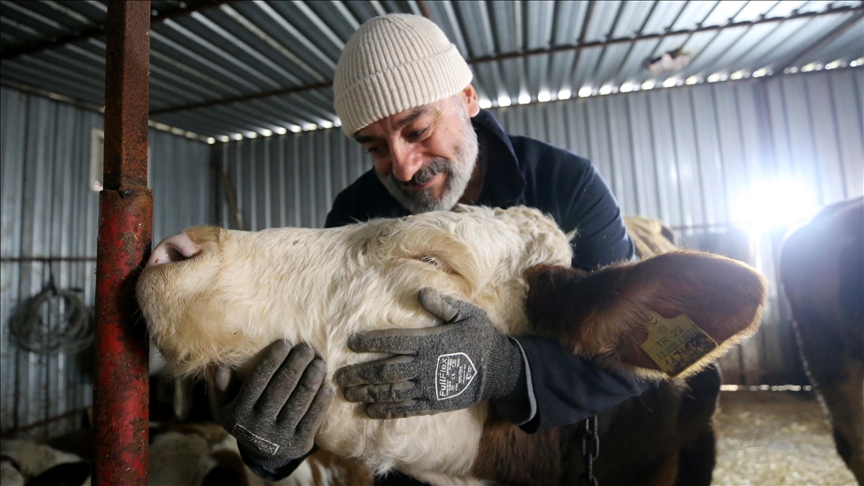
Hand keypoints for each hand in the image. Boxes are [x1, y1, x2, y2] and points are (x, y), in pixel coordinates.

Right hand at [212, 341, 334, 469]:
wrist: (264, 453)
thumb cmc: (246, 417)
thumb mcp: (226, 406)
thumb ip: (223, 387)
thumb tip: (219, 368)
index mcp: (238, 414)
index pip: (257, 382)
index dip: (272, 361)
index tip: (285, 343)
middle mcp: (258, 426)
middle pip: (281, 390)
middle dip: (295, 366)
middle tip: (306, 348)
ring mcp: (280, 437)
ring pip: (299, 403)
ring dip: (311, 380)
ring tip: (319, 362)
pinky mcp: (299, 443)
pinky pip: (313, 419)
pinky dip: (321, 401)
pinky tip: (327, 385)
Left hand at [335, 288, 523, 418]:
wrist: (501, 369)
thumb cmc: (481, 336)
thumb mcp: (468, 314)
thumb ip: (443, 305)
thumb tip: (421, 292)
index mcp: (430, 342)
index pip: (394, 341)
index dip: (371, 341)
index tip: (350, 342)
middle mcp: (425, 366)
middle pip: (385, 370)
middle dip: (360, 373)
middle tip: (338, 376)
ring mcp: (428, 387)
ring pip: (391, 391)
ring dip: (367, 392)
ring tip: (347, 393)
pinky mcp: (433, 403)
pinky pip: (405, 408)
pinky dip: (386, 410)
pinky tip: (369, 409)